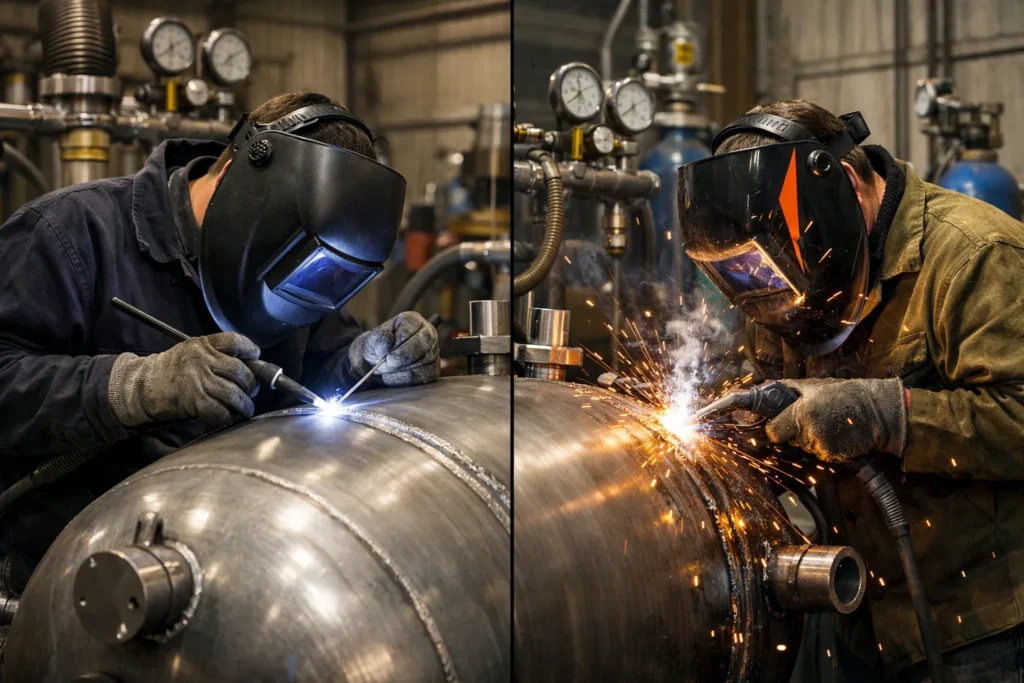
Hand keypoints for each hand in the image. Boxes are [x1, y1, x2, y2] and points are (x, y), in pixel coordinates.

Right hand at [108, 333, 259, 426]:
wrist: (143, 386)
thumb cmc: (172, 369)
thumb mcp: (192, 351)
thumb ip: (216, 354)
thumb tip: (249, 366)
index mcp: (203, 345)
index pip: (234, 341)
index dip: (249, 349)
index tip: (256, 357)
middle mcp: (202, 361)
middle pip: (240, 371)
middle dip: (252, 383)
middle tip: (253, 390)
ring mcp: (198, 381)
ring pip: (233, 393)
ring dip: (245, 404)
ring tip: (247, 407)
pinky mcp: (194, 401)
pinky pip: (220, 410)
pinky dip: (229, 415)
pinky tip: (231, 415)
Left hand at [348, 312, 439, 386]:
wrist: (380, 363)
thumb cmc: (379, 348)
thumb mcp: (372, 341)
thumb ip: (378, 338)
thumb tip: (389, 341)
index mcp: (413, 320)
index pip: (411, 330)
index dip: (397, 344)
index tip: (385, 354)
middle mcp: (428, 334)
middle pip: (422, 344)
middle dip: (402, 357)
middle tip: (387, 364)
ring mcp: (433, 352)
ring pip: (423, 362)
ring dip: (402, 370)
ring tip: (387, 370)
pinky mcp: (433, 370)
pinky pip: (423, 376)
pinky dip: (406, 379)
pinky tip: (393, 377)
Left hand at [765, 378, 907, 462]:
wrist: (876, 412)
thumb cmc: (843, 395)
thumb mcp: (812, 386)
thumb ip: (785, 390)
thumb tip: (762, 393)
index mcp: (802, 412)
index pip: (773, 431)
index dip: (774, 426)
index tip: (778, 422)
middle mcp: (810, 431)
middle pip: (787, 440)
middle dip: (792, 430)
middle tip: (809, 417)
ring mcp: (821, 446)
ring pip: (802, 446)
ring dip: (808, 437)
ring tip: (826, 422)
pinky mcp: (832, 456)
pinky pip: (817, 453)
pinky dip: (822, 445)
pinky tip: (834, 433)